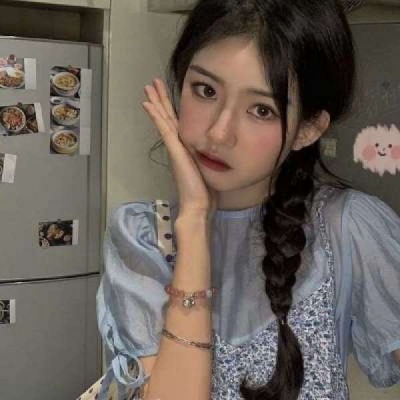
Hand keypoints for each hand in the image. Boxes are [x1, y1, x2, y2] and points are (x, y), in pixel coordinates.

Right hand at [142, 78, 216, 218]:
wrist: (198, 204)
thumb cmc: (204, 190)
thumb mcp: (206, 168)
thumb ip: (205, 157)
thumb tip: (213, 150)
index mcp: (185, 148)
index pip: (176, 123)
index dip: (170, 108)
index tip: (165, 94)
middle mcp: (177, 145)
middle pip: (167, 117)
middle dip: (160, 100)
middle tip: (152, 83)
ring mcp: (174, 147)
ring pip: (163, 119)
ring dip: (156, 102)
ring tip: (148, 87)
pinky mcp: (175, 151)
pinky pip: (164, 129)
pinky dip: (155, 116)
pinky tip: (148, 104)